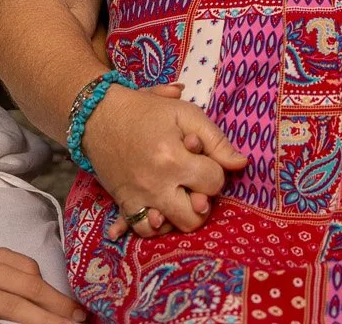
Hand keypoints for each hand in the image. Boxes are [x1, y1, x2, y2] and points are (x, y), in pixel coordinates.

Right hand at [81, 82, 246, 238]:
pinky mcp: (124, 203)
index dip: (215, 170)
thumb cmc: (146, 111)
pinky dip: (154, 224)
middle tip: (194, 183)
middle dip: (202, 201)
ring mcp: (139, 198)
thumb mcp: (185, 114)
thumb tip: (241, 164)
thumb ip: (216, 140)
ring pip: (170, 228)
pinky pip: (142, 230)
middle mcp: (157, 185)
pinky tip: (159, 211)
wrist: (99, 115)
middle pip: (195, 217)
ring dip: (179, 215)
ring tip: (178, 196)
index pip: (213, 182)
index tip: (203, 158)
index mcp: (174, 159)